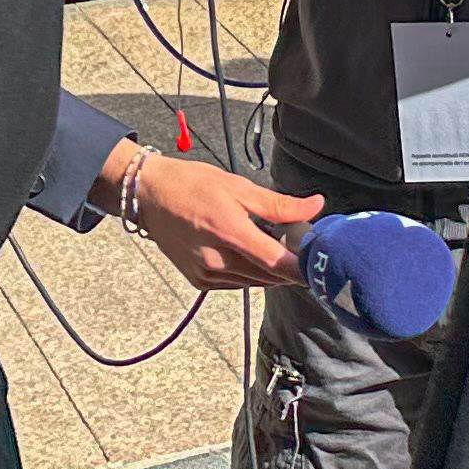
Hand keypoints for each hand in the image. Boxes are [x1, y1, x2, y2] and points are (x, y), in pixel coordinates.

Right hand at [119, 149, 317, 287]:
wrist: (148, 195)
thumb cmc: (193, 185)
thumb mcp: (239, 187)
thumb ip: (279, 204)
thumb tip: (315, 206)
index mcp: (230, 233)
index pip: (275, 263)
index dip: (301, 268)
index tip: (320, 263)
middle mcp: (217, 261)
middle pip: (269, 275)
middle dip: (288, 264)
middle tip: (298, 245)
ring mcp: (206, 274)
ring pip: (255, 282)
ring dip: (270, 270)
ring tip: (273, 246)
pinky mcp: (199, 281)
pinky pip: (237, 283)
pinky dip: (250, 273)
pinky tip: (249, 254)